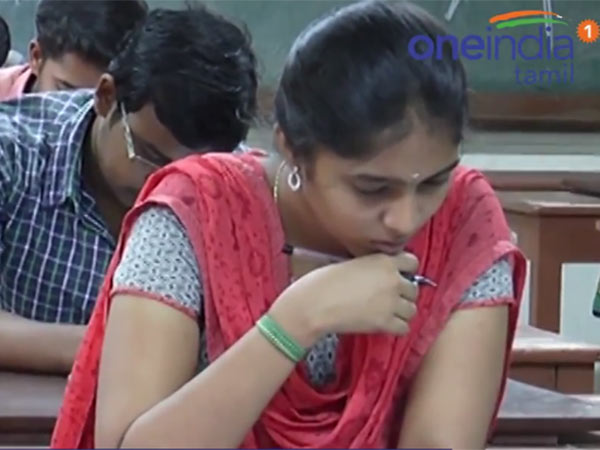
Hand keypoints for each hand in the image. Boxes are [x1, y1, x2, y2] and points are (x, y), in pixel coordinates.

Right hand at [269, 252, 418, 346]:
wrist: (314, 305)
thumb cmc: (323, 281)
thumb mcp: (351, 263)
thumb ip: (372, 267)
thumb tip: (379, 276)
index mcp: (384, 260)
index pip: (412, 262)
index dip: (405, 270)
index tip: (396, 276)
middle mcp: (393, 280)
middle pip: (414, 289)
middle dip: (402, 294)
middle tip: (386, 298)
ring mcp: (391, 303)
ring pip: (412, 310)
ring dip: (401, 311)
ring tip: (385, 312)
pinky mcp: (385, 323)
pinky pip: (404, 327)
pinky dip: (396, 327)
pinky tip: (383, 324)